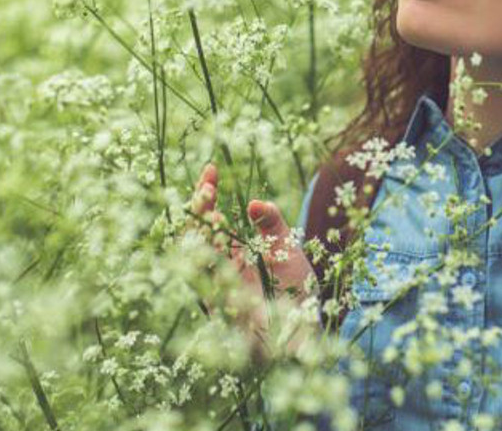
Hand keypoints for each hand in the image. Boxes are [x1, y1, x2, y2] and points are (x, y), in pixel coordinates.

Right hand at [188, 162, 317, 358]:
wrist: (306, 333)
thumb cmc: (297, 294)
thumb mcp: (287, 250)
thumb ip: (273, 226)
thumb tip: (255, 203)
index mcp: (231, 253)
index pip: (210, 218)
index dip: (207, 194)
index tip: (211, 168)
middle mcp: (219, 268)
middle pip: (197, 233)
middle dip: (199, 207)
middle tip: (208, 184)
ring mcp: (217, 287)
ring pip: (195, 254)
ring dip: (201, 228)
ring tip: (212, 203)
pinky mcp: (221, 308)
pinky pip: (206, 280)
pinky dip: (210, 257)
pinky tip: (218, 234)